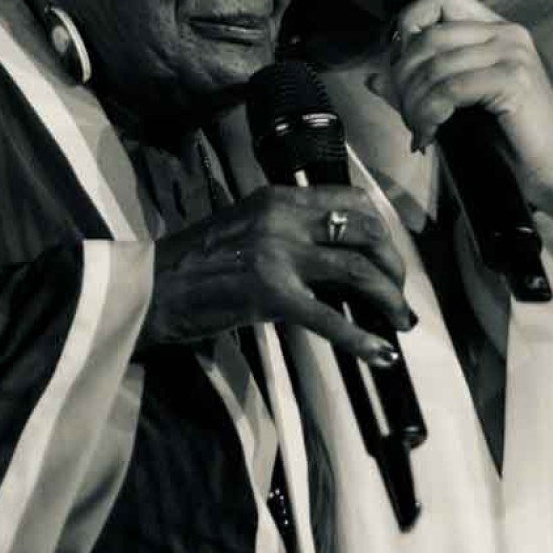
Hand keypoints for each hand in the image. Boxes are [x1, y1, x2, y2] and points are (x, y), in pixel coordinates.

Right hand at [143, 185, 413, 365]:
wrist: (152, 288)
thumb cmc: (196, 262)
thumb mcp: (248, 228)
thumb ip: (289, 231)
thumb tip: (338, 256)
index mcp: (279, 198)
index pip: (351, 199)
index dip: (382, 228)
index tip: (390, 252)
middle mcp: (283, 218)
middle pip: (365, 233)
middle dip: (393, 265)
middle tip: (399, 292)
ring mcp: (278, 255)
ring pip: (358, 271)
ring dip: (389, 299)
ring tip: (400, 320)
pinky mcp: (270, 295)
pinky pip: (330, 319)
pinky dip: (362, 340)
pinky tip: (381, 354)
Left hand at [375, 0, 552, 199]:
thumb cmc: (509, 140)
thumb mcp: (456, 105)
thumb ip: (418, 87)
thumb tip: (373, 78)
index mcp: (496, 30)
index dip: (410, 24)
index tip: (399, 66)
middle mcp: (507, 33)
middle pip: (429, 36)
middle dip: (404, 79)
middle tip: (407, 115)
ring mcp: (513, 54)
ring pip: (435, 66)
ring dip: (415, 104)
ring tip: (419, 130)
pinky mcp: (513, 80)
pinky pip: (450, 89)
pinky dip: (431, 114)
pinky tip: (430, 135)